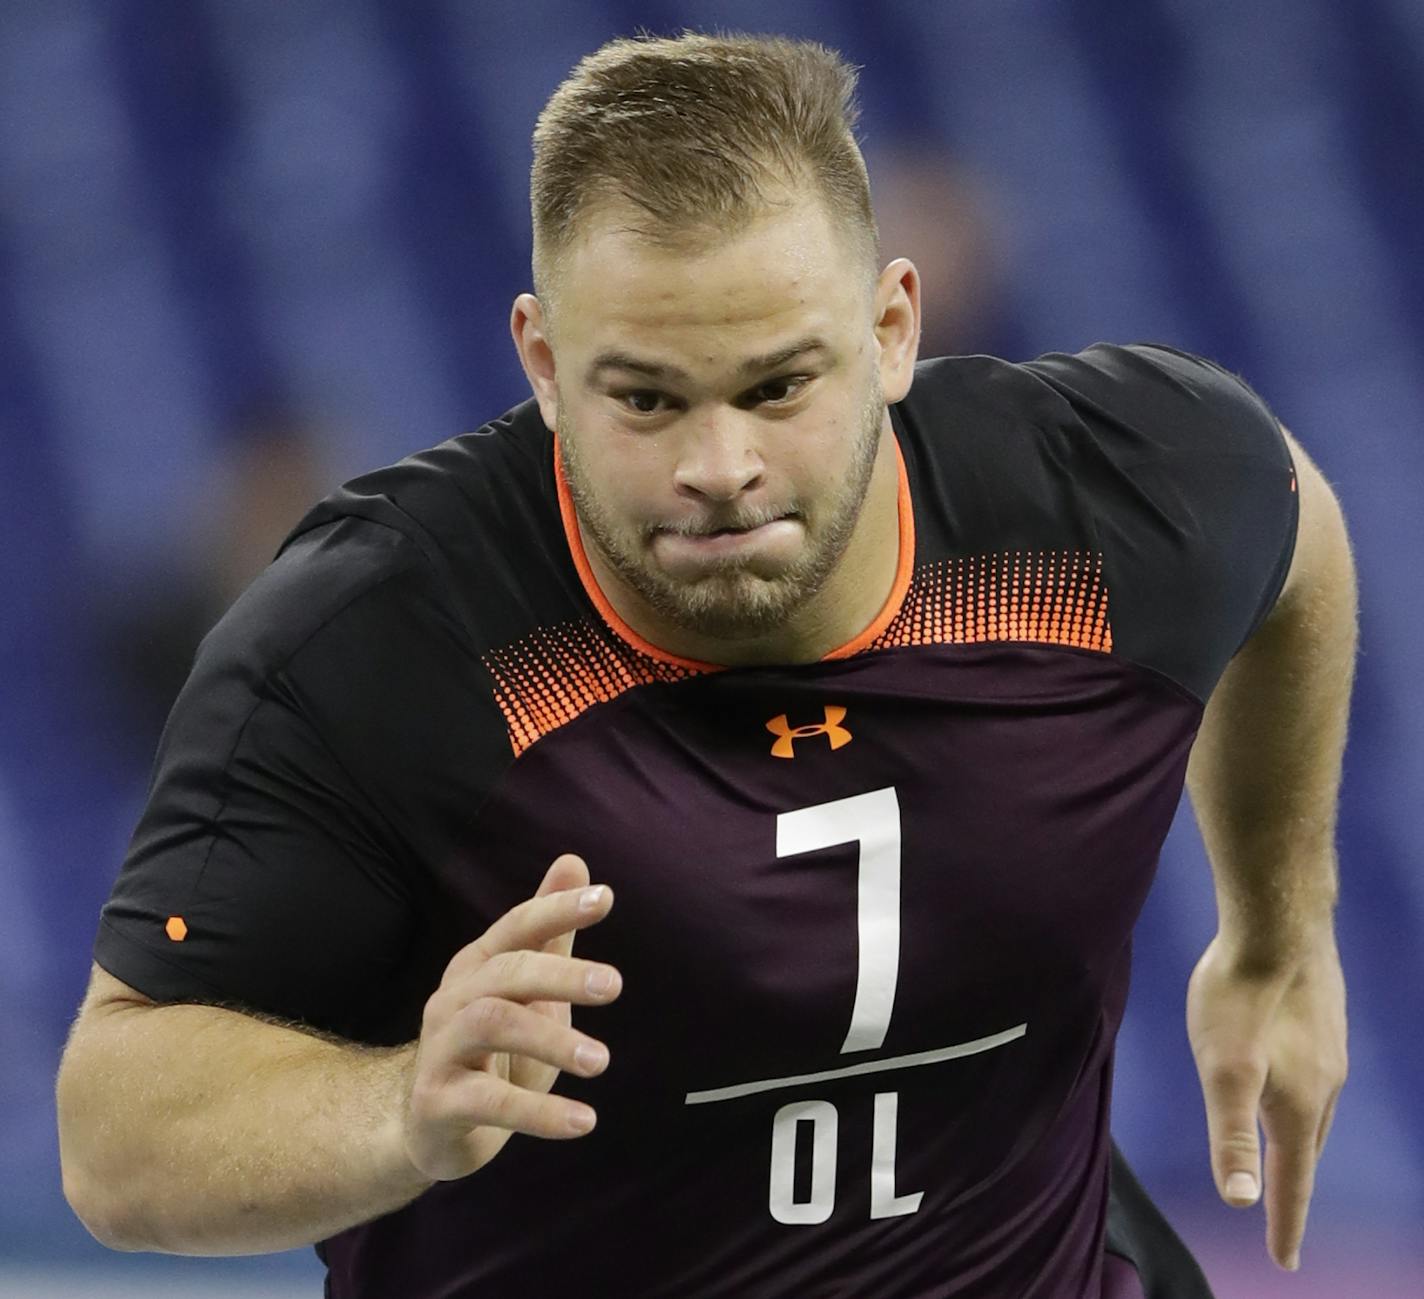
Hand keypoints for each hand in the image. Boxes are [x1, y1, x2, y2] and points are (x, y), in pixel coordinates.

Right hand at [402, 853, 620, 1180]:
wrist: (427, 1126)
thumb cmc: (491, 1050)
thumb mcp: (526, 991)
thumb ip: (550, 933)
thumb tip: (574, 861)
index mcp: (478, 966)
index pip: (517, 926)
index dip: (556, 909)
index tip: (606, 898)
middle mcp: (453, 1000)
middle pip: (506, 972)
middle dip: (561, 974)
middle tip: (615, 985)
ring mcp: (441, 1050)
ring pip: (492, 1025)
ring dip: (551, 1040)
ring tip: (602, 1060)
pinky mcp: (438, 1104)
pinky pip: (489, 1104)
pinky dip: (540, 1113)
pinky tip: (584, 1121)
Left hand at [1186, 932, 1346, 1270]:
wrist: (1279, 924)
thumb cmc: (1242, 997)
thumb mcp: (1222, 1070)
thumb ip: (1230, 1135)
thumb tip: (1241, 1202)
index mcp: (1298, 1107)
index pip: (1292, 1182)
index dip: (1284, 1223)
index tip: (1283, 1262)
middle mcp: (1325, 1085)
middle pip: (1306, 1150)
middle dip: (1294, 1184)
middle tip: (1282, 1212)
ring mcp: (1329, 1049)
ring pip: (1314, 1109)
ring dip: (1298, 1136)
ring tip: (1283, 1151)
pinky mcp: (1323, 1017)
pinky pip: (1314, 1071)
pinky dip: (1301, 1093)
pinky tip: (1289, 1075)